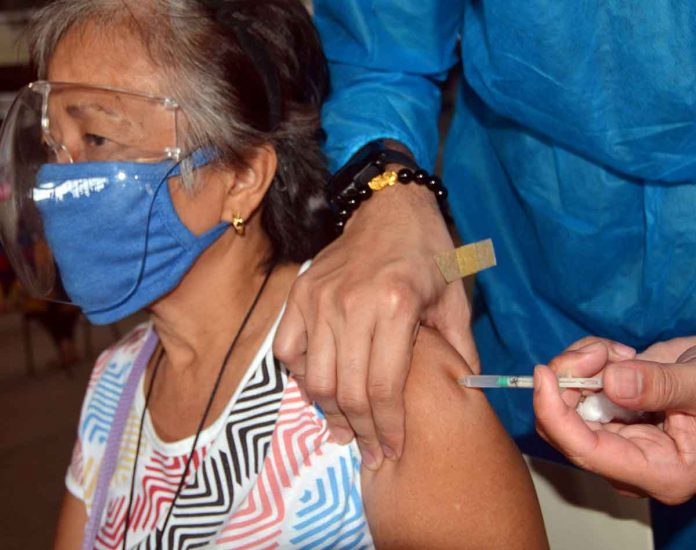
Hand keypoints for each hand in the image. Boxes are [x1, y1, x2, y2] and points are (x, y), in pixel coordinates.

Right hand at [274, 169, 477, 469]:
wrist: (390, 207)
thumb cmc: (429, 253)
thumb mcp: (455, 296)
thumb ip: (459, 347)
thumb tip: (464, 393)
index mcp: (395, 305)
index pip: (384, 386)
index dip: (388, 427)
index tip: (392, 450)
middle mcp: (352, 304)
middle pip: (347, 390)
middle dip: (361, 430)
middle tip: (370, 451)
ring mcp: (319, 298)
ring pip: (314, 377)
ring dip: (330, 411)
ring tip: (346, 427)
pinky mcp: (300, 293)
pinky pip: (288, 350)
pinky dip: (301, 376)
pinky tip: (320, 385)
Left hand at [534, 337, 695, 504]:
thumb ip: (663, 386)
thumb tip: (612, 384)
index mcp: (658, 471)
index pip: (586, 451)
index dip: (556, 413)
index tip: (543, 374)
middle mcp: (628, 460)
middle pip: (566, 426)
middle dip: (570, 380)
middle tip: (597, 351)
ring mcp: (615, 436)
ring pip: (564, 403)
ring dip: (580, 366)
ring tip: (620, 351)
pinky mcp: (608, 412)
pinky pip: (575, 387)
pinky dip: (585, 362)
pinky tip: (618, 355)